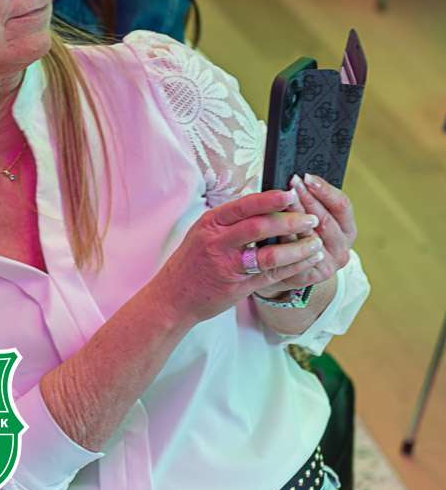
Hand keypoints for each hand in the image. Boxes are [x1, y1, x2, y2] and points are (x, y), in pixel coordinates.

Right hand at [148, 188, 325, 326]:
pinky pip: (272, 275)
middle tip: (311, 219)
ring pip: (269, 255)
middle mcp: (217, 243)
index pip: (244, 206)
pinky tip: (307, 261)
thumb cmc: (191, 261)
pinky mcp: (238, 287)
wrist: (173, 295)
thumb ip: (229, 221)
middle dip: (290, 222)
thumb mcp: (202, 233)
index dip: (270, 200)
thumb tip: (263, 204)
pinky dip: (293, 268)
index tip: (291, 194)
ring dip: (298, 248)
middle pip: (259, 227)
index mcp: (210, 224)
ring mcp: (227, 266)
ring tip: (315, 243)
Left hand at [255, 174, 356, 295]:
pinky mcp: (311, 276)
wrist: (288, 271)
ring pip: (310, 237)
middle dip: (306, 199)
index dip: (325, 190)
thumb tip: (295, 179)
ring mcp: (329, 263)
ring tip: (280, 201)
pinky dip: (285, 241)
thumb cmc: (298, 237)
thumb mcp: (310, 219)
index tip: (307, 176)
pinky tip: (274, 229)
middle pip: (325, 219)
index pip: (342, 205)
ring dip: (294, 218)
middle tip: (290, 183)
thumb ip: (308, 203)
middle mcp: (342, 247)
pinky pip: (297, 256)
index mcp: (347, 229)